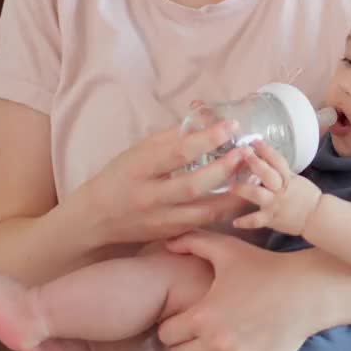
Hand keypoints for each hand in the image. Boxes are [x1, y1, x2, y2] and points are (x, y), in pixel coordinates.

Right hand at [79, 118, 250, 245]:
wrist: (96, 218)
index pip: (177, 152)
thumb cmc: (119, 176)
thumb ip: (172, 136)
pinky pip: (203, 224)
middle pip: (193, 186)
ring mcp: (161, 220)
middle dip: (224, 169)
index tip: (230, 126)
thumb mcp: (139, 151)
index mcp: (139, 168)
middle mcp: (150, 197)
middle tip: (245, 152)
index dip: (207, 138)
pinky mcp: (170, 234)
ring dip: (233, 195)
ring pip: (204, 212)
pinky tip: (241, 198)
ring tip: (253, 177)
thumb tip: (205, 115)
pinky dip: (225, 212)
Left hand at [158, 231, 327, 350]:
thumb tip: (167, 241)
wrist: (307, 289)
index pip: (167, 333)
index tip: (175, 326)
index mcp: (203, 316)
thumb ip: (193, 242)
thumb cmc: (265, 267)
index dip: (168, 328)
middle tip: (187, 348)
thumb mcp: (227, 249)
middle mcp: (216, 343)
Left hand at [230, 142, 320, 235]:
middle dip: (255, 162)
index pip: (277, 160)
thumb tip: (265, 160)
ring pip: (258, 195)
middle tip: (242, 152)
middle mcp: (280, 189)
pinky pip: (256, 220)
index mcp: (287, 178)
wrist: (315, 217)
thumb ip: (280, 171)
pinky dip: (246, 222)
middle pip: (267, 174)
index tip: (255, 141)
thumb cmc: (305, 196)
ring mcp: (275, 204)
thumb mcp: (296, 179)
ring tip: (230, 186)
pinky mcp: (271, 218)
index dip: (266, 150)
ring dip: (243, 189)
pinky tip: (234, 222)